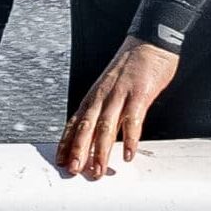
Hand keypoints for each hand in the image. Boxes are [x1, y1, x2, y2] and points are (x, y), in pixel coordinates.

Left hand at [57, 37, 178, 179]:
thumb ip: (104, 108)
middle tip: (74, 170)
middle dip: (78, 149)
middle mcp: (103, 95)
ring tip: (98, 169)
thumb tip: (98, 134)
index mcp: (95, 94)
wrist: (150, 40)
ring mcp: (121, 94)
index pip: (76, 121)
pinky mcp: (140, 93)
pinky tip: (127, 154)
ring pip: (106, 125)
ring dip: (100, 150)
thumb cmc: (132, 66)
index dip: (67, 141)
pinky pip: (133, 119)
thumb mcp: (111, 86)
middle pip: (86, 125)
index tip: (61, 160)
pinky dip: (129, 138)